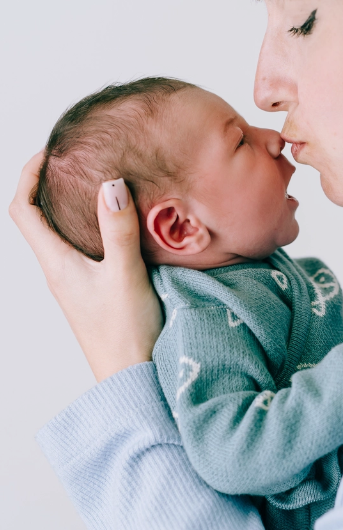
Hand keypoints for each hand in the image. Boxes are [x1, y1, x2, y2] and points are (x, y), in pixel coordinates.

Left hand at [9, 152, 162, 381]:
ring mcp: (76, 282)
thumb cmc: (126, 332)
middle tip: (77, 161)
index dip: (27, 176)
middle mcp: (59, 270)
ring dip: (71, 205)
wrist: (133, 377)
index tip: (50, 152)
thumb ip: (118, 230)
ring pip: (61, 234)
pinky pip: (83, 249)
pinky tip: (118, 225)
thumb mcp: (125, 275)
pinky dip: (92, 227)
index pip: (23, 211)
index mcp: (56, 263)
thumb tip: (110, 184)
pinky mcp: (95, 290)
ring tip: (97, 184)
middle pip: (38, 219)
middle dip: (49, 184)